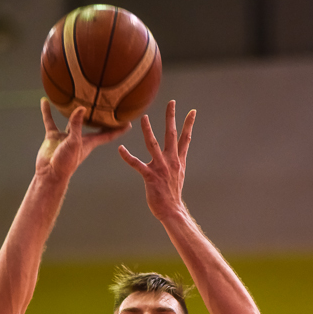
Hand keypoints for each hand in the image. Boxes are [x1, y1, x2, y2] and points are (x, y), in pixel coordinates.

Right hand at [36, 98, 129, 181]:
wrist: (49, 174)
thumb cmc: (66, 163)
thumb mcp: (74, 143)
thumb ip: (76, 126)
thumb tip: (82, 108)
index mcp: (90, 142)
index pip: (108, 134)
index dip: (119, 129)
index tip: (129, 121)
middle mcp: (80, 138)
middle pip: (93, 125)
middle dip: (101, 117)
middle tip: (108, 103)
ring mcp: (66, 137)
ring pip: (72, 120)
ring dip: (74, 110)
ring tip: (77, 97)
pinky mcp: (54, 137)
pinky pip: (50, 121)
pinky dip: (47, 112)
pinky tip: (45, 101)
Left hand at [118, 100, 195, 219]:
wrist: (172, 210)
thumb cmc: (173, 194)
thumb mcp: (179, 175)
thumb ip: (177, 162)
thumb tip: (178, 155)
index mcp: (178, 160)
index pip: (186, 139)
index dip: (189, 124)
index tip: (192, 111)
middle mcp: (171, 161)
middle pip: (171, 135)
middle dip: (171, 118)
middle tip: (171, 102)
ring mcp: (160, 168)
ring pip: (153, 145)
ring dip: (148, 130)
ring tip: (143, 118)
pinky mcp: (150, 176)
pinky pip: (136, 164)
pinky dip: (127, 156)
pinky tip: (120, 149)